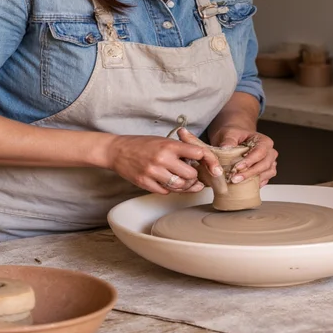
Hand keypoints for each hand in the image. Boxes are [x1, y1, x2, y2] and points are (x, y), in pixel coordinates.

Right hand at [105, 135, 220, 194]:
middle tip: (194, 176)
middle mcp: (162, 159)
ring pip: (180, 186)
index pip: (198, 153)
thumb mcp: (163, 141)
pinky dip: (170, 189)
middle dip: (195, 177)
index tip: (215, 169)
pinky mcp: (145, 183)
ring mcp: (153, 172)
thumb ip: (181, 151)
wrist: (117, 150)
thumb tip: (201, 163)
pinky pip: (166, 191)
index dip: (209, 161)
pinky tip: (167, 182)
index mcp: (169, 145)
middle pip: (191, 175)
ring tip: (184, 181)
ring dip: (185, 186)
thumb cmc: (142, 144)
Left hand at [209, 127, 277, 186]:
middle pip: (265, 164)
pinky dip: (256, 184)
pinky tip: (244, 185)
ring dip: (253, 180)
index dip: (250, 161)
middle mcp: (269, 152)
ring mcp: (269, 162)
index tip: (238, 167)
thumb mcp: (229, 133)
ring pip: (267, 173)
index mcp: (263, 141)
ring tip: (238, 182)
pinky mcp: (265, 172)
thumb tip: (226, 148)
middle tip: (235, 179)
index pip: (260, 152)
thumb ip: (228, 140)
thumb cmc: (234, 135)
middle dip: (250, 173)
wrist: (234, 138)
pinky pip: (265, 180)